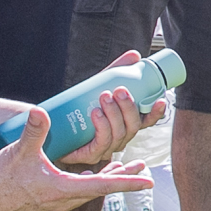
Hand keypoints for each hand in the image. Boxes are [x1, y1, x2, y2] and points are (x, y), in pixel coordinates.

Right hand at [0, 111, 152, 210]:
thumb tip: (41, 111)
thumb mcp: (19, 153)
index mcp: (63, 189)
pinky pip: (77, 194)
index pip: (103, 185)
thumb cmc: (0, 180)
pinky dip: (89, 185)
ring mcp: (57, 205)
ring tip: (126, 172)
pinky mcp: (49, 204)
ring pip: (90, 192)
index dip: (127, 182)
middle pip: (102, 189)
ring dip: (108, 181)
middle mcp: (65, 200)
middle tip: (144, 175)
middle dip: (124, 180)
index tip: (148, 182)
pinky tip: (90, 177)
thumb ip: (33, 131)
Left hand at [57, 54, 167, 170]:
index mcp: (123, 125)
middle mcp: (118, 138)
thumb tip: (134, 55)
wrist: (49, 127)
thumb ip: (115, 72)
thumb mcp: (96, 87)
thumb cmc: (76, 108)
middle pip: (133, 127)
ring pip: (119, 134)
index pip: (145, 121)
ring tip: (104, 96)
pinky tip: (96, 113)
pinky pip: (101, 144)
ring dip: (114, 114)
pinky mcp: (89, 155)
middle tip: (120, 90)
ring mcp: (105, 148)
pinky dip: (102, 127)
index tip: (161, 99)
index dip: (155, 113)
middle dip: (129, 108)